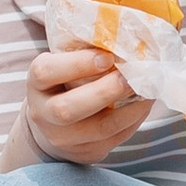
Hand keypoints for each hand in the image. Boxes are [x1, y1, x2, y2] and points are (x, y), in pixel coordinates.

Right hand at [24, 41, 153, 166]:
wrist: (52, 124)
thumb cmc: (65, 82)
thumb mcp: (63, 64)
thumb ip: (84, 52)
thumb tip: (128, 33)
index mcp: (37, 83)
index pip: (47, 72)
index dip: (77, 65)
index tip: (107, 56)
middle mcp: (43, 113)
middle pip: (68, 109)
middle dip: (104, 92)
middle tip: (130, 77)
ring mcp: (62, 138)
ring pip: (97, 129)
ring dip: (128, 110)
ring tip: (147, 90)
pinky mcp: (85, 152)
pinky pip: (113, 139)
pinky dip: (133, 120)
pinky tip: (144, 105)